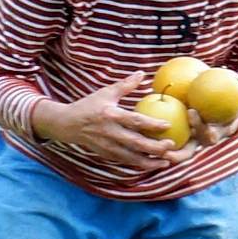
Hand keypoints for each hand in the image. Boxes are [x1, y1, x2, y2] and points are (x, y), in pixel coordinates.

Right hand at [44, 69, 193, 173]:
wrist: (66, 124)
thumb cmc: (88, 106)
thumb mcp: (105, 93)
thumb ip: (125, 85)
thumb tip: (142, 73)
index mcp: (110, 115)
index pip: (134, 121)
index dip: (151, 124)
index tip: (168, 125)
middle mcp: (108, 132)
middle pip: (135, 142)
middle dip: (154, 146)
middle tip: (172, 145)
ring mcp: (106, 145)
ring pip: (130, 157)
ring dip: (149, 161)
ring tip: (166, 161)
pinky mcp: (105, 154)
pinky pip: (124, 161)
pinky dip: (138, 164)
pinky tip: (152, 165)